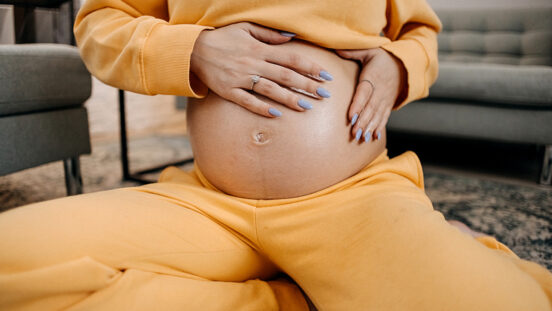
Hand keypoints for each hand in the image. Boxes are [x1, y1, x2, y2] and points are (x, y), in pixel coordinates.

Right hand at [191, 22, 331, 117]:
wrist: (193, 50)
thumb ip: (269, 33)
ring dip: (290, 99)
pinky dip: (262, 108)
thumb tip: (292, 37)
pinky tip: (277, 115)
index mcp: (259, 49)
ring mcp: (240, 79)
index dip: (310, 67)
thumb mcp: (246, 28)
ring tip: (308, 107)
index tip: (326, 75)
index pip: (291, 58)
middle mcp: (253, 64)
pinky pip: (248, 101)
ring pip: (270, 90)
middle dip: (307, 86)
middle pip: (285, 76)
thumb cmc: (223, 38)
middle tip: (325, 95)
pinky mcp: (229, 91)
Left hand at [336, 48, 405, 141]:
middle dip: (362, 121)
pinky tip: (374, 138)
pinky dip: (379, 128)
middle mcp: (381, 90)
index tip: (350, 116)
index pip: (364, 92)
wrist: (403, 65)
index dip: (358, 105)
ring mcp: (385, 99)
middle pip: (371, 108)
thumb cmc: (382, 57)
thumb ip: (352, 51)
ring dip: (369, 127)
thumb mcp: (369, 50)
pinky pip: (384, 118)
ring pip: (377, 115)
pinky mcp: (388, 105)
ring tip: (361, 137)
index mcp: (373, 77)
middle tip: (354, 133)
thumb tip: (335, 48)